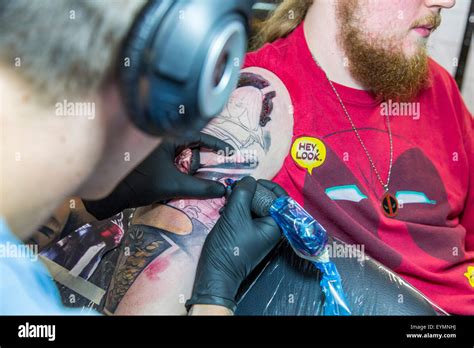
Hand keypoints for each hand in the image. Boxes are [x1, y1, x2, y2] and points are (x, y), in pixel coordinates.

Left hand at [83, 133, 232, 219]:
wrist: (107, 194)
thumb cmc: (139, 183)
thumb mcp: (173, 185)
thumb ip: (200, 187)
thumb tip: (222, 189)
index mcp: (166, 135)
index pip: (199, 135)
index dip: (217, 145)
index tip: (231, 153)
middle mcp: (159, 136)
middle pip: (190, 145)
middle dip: (200, 160)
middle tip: (209, 174)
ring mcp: (152, 146)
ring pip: (180, 153)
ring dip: (188, 167)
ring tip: (188, 180)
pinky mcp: (147, 157)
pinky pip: (171, 159)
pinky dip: (178, 169)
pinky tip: (178, 180)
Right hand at [185, 176, 287, 312]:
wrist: (216, 273)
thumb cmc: (229, 246)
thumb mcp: (235, 215)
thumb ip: (244, 193)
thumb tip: (249, 179)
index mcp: (275, 225)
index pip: (281, 198)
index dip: (267, 185)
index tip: (250, 181)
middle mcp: (271, 228)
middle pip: (267, 200)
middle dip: (250, 192)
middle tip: (234, 190)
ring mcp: (260, 232)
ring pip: (255, 207)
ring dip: (241, 200)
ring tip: (227, 201)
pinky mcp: (249, 234)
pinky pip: (247, 216)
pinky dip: (237, 210)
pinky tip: (225, 210)